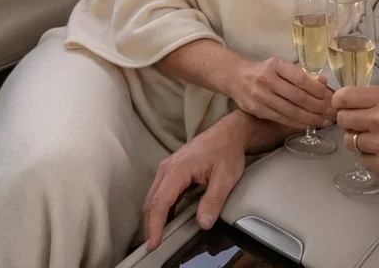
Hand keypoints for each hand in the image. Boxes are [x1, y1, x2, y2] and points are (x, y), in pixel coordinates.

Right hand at [142, 113, 249, 250]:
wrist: (228, 133)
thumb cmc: (226, 151)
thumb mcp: (225, 177)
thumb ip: (213, 201)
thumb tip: (203, 223)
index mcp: (178, 168)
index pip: (160, 202)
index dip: (155, 225)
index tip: (153, 243)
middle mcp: (167, 168)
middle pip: (151, 201)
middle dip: (150, 225)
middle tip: (152, 245)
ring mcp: (167, 168)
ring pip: (153, 197)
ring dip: (153, 217)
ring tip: (157, 237)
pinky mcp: (171, 171)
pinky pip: (160, 192)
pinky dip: (160, 208)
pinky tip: (165, 220)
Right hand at [225, 57, 334, 128]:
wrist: (236, 77)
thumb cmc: (264, 71)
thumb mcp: (281, 66)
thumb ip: (301, 74)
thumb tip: (323, 83)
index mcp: (275, 65)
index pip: (301, 79)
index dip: (318, 90)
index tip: (331, 97)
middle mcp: (267, 80)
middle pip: (298, 97)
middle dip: (318, 107)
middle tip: (332, 113)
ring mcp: (260, 96)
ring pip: (291, 111)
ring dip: (311, 118)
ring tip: (325, 121)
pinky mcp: (257, 110)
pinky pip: (282, 119)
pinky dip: (298, 123)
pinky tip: (309, 124)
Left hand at [333, 86, 378, 188]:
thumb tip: (359, 103)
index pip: (345, 97)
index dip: (340, 102)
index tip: (342, 106)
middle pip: (343, 119)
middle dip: (349, 122)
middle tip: (360, 125)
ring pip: (351, 142)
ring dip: (358, 141)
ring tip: (375, 141)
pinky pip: (363, 160)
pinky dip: (369, 158)